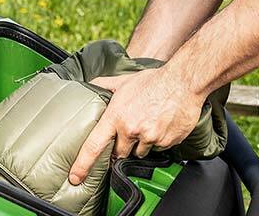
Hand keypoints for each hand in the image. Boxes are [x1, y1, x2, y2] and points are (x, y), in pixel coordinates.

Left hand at [68, 66, 203, 184]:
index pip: (94, 145)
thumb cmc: (154, 80)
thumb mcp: (124, 81)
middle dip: (121, 147)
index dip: (83, 164)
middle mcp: (131, 129)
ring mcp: (150, 137)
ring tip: (148, 123)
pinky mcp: (166, 142)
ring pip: (140, 152)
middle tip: (129, 133)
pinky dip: (158, 140)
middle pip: (119, 153)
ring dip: (141, 143)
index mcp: (116, 116)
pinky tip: (161, 124)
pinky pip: (158, 148)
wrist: (183, 82)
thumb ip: (105, 85)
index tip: (75, 177)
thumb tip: (91, 85)